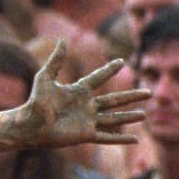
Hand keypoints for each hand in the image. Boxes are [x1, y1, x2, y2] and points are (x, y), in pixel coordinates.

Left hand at [16, 45, 147, 148]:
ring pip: (114, 118)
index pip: (98, 78)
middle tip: (149, 92)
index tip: (120, 62)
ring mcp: (88, 121)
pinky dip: (121, 138)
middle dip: (131, 96)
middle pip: (114, 100)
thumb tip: (61, 40)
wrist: (29, 125)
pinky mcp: (86, 135)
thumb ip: (55, 61)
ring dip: (129, 116)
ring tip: (144, 114)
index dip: (108, 70)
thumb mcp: (45, 78)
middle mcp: (86, 106)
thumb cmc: (35, 102)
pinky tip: (135, 139)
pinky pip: (108, 137)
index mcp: (78, 91)